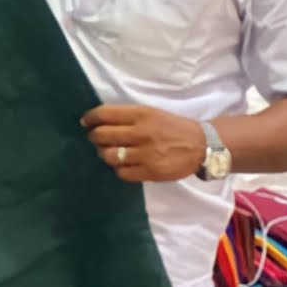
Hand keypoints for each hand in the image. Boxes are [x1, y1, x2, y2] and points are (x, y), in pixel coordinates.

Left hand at [81, 105, 207, 182]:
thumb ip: (128, 116)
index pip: (105, 114)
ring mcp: (146, 154)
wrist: (201, 145)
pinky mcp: (151, 172)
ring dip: (104, 154)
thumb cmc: (172, 127)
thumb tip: (99, 120)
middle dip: (94, 137)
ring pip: (109, 156)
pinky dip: (118, 169)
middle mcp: (141, 133)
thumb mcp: (151, 113)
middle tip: (95, 138)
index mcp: (141, 114)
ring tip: (108, 152)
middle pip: (102, 136)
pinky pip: (122, 173)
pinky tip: (123, 164)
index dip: (90, 118)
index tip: (85, 122)